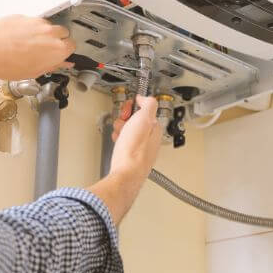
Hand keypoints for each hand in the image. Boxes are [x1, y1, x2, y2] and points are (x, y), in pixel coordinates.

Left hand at [0, 15, 75, 79]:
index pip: (72, 46)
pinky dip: (30, 29)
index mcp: (57, 49)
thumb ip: (52, 65)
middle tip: (47, 50)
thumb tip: (61, 63)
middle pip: (63, 33)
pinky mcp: (26, 17)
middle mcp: (50, 33)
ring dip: (44, 34)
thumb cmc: (8, 63)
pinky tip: (21, 39)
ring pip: (48, 26)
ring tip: (31, 45)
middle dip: (57, 40)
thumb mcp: (34, 72)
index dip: (66, 52)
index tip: (61, 55)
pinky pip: (34, 22)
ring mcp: (38, 23)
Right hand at [86, 96, 162, 224]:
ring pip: (128, 131)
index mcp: (155, 128)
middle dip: (125, 119)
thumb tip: (145, 98)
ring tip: (119, 135)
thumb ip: (148, 104)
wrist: (125, 174)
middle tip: (122, 124)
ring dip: (120, 130)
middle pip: (135, 121)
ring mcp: (141, 148)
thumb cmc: (134, 151)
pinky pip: (124, 143)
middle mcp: (150, 139)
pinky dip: (119, 140)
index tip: (128, 109)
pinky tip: (117, 143)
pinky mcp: (131, 156)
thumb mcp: (144, 119)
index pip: (146, 110)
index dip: (134, 107)